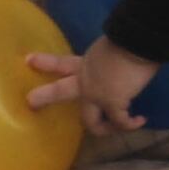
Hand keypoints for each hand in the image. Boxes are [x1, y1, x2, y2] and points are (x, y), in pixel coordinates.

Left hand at [24, 42, 156, 133]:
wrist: (136, 43)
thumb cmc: (128, 40)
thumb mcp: (112, 48)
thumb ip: (111, 59)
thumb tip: (127, 59)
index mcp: (87, 64)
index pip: (63, 63)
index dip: (46, 62)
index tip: (29, 60)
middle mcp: (87, 81)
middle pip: (61, 90)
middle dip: (44, 96)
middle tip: (30, 101)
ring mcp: (97, 95)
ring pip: (91, 121)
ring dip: (101, 128)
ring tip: (108, 129)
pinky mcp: (112, 104)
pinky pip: (120, 121)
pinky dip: (130, 123)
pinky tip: (140, 120)